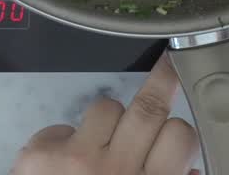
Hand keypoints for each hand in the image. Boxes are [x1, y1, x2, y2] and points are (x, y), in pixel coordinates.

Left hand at [10, 53, 198, 174]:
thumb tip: (190, 170)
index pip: (181, 135)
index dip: (179, 132)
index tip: (177, 127)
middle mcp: (117, 170)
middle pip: (148, 107)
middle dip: (162, 80)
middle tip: (169, 64)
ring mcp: (76, 159)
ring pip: (107, 107)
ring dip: (109, 122)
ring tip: (99, 150)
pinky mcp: (39, 156)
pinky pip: (62, 126)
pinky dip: (65, 143)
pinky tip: (62, 169)